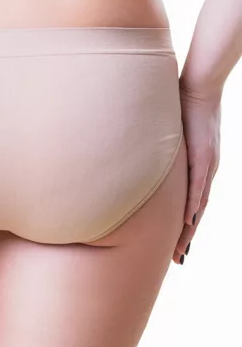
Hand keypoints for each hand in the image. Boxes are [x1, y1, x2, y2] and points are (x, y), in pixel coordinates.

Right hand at [174, 82, 221, 264]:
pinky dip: (193, 204)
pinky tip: (188, 219)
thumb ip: (161, 147)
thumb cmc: (183, 106)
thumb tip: (140, 153)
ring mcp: (206, 165)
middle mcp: (205, 171)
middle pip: (196, 211)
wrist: (200, 88)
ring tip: (182, 248)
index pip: (192, 202)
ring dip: (190, 228)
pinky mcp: (203, 156)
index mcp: (198, 168)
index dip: (185, 224)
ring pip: (198, 205)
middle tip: (179, 258)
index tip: (177, 243)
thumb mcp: (172, 133)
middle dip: (187, 236)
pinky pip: (197, 186)